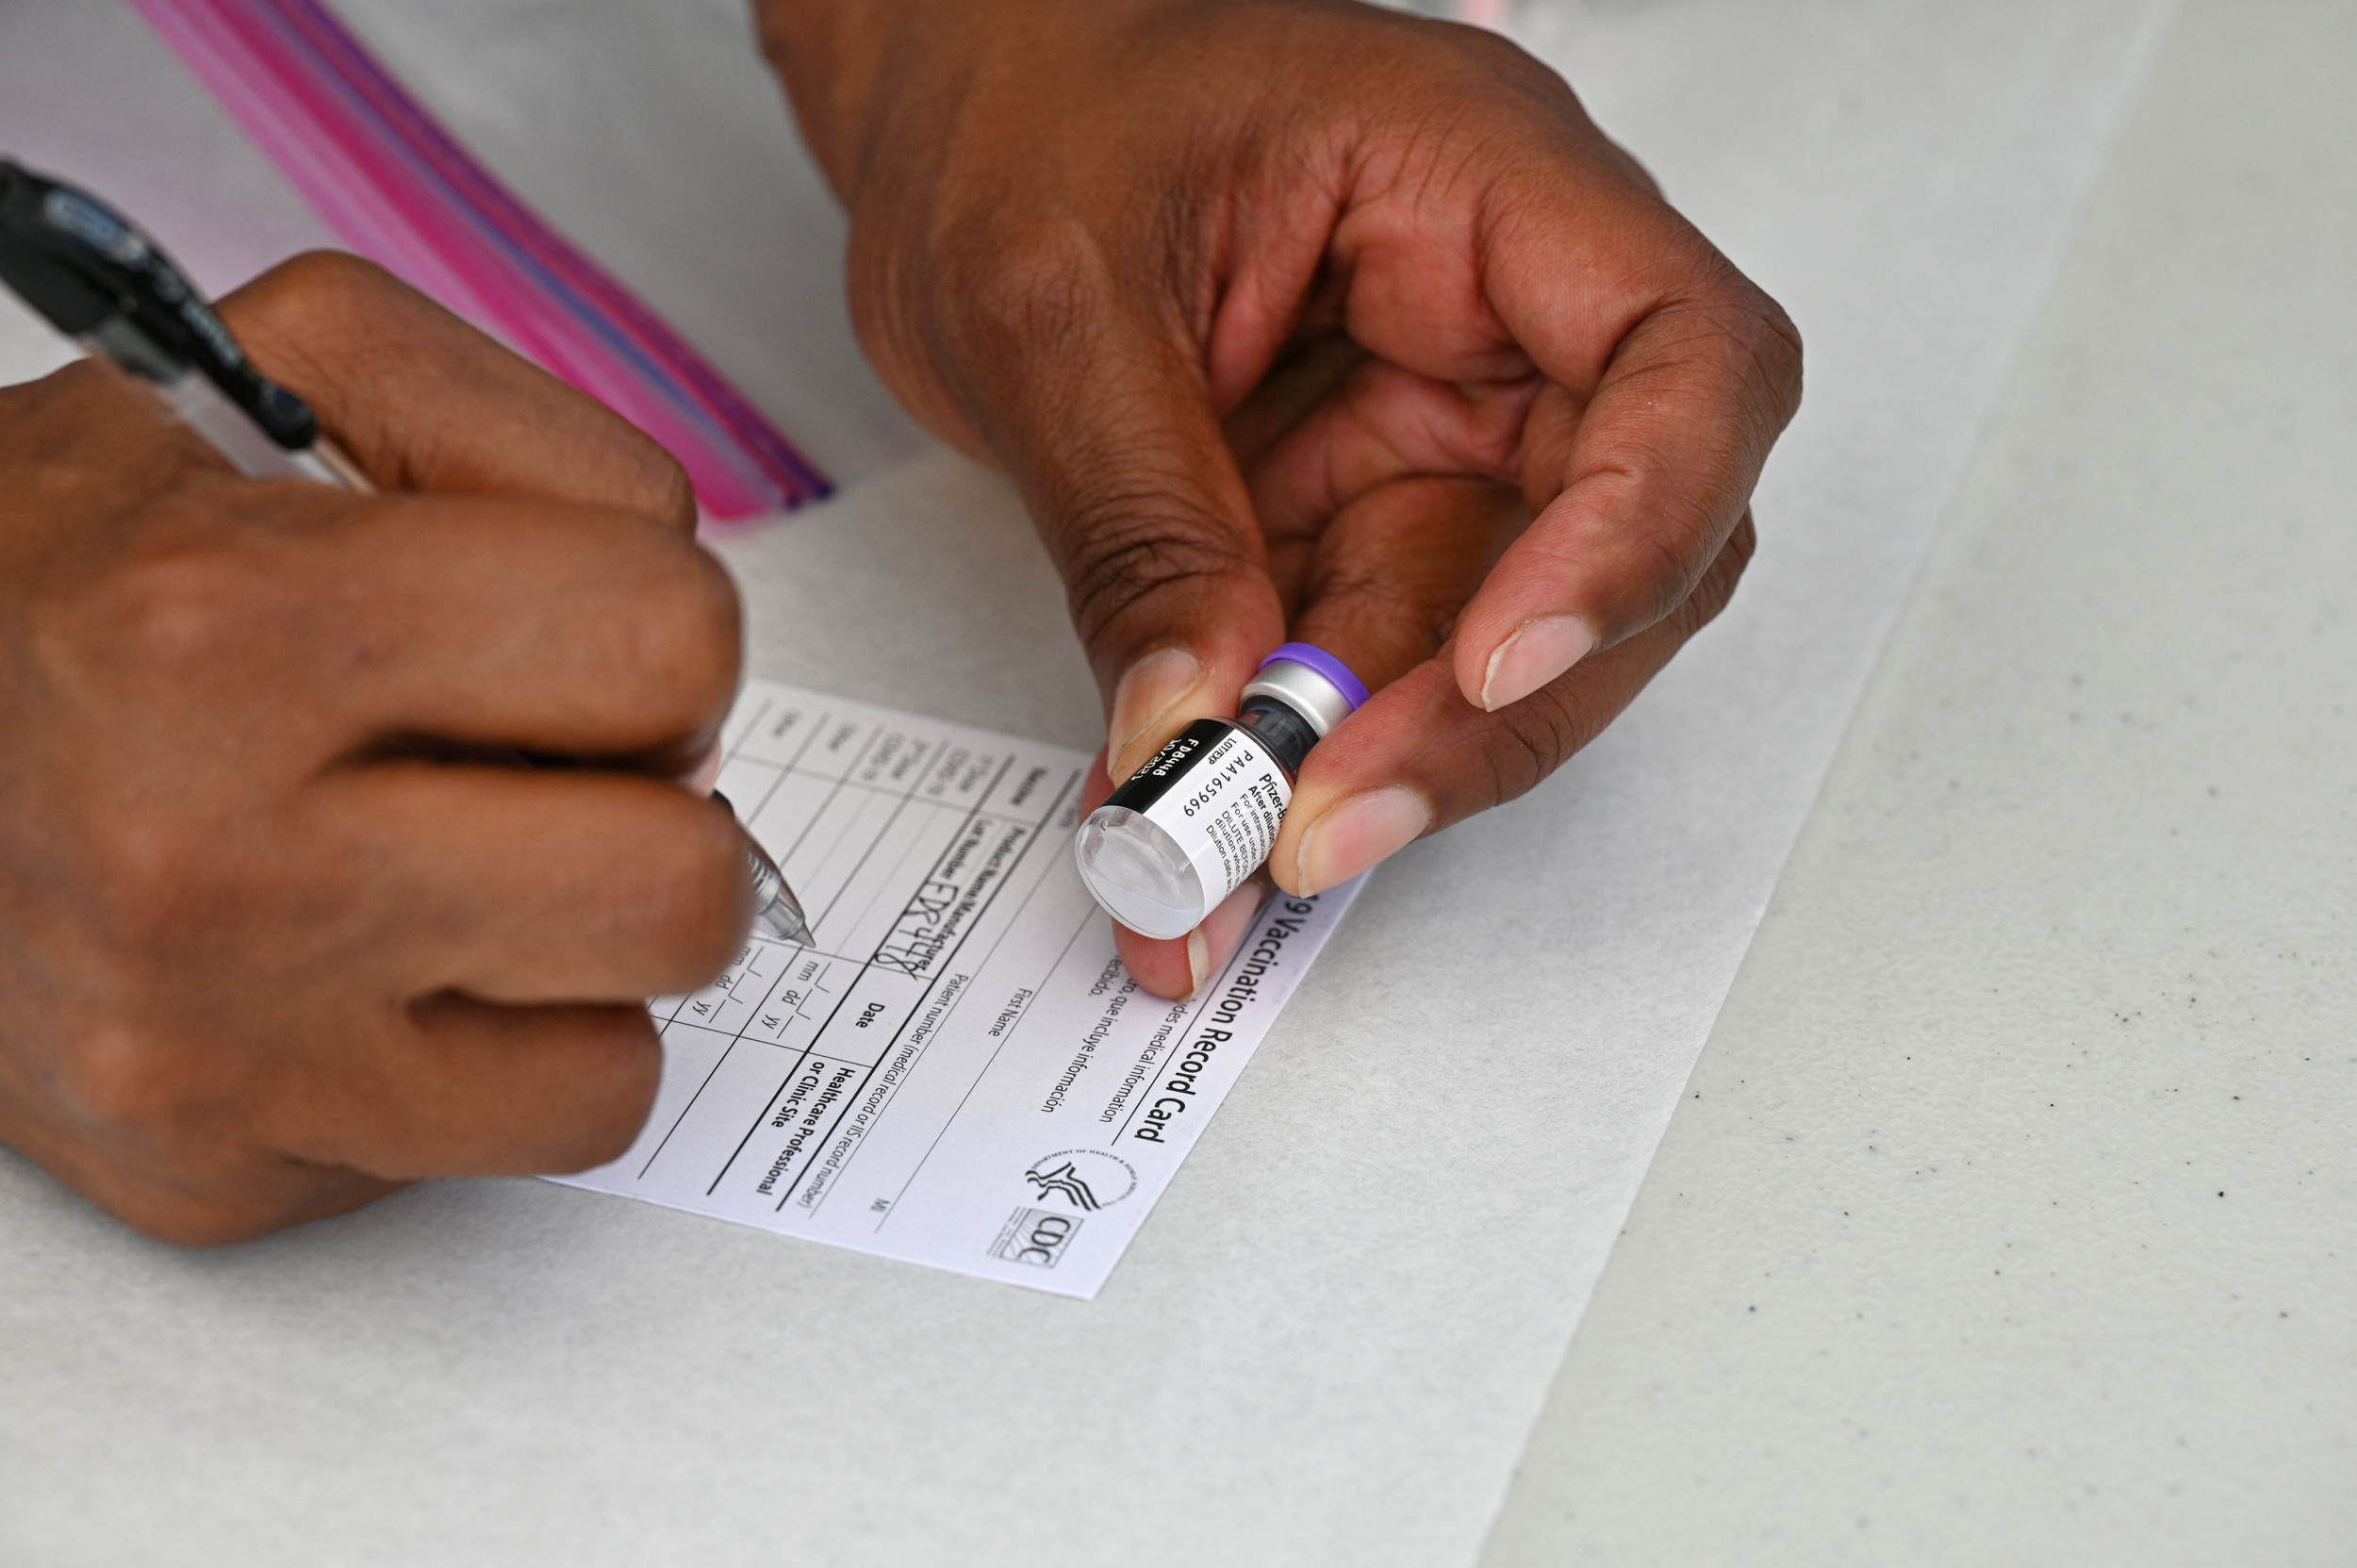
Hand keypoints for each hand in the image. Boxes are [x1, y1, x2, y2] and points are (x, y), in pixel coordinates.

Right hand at [0, 255, 747, 1241]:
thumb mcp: (265, 376)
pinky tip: (417, 966)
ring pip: (629, 1057)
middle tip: (551, 766)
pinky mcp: (227, 1170)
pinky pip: (532, 1141)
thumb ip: (516, 432)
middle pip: (681, 886)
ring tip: (479, 868)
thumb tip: (684, 606)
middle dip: (658, 808)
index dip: (660, 620)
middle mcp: (215, 867)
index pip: (669, 641)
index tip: (579, 627)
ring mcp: (221, 1050)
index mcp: (229, 630)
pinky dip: (515, 1056)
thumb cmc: (54, 574)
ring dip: (594, 950)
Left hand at [762, 0, 1799, 996]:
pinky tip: (1211, 807)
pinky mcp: (1367, 504)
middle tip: (1322, 819)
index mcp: (1480, 178)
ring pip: (1494, 634)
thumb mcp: (1048, 303)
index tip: (1501, 661)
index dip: (1636, 529)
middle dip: (1482, 708)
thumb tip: (1198, 721)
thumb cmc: (1024, 106)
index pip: (1686, 359)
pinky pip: (1373, 654)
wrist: (959, 103)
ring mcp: (1440, 420)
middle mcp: (1498, 311)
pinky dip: (1302, 747)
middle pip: (1616, 544)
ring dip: (1380, 755)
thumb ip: (1139, 523)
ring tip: (1236, 837)